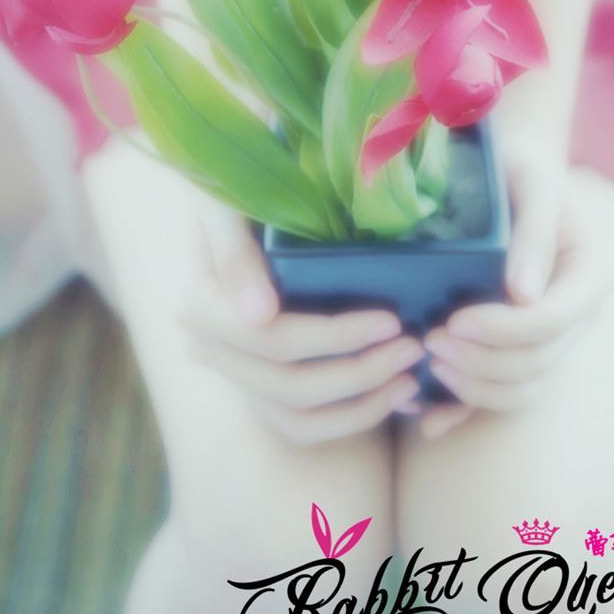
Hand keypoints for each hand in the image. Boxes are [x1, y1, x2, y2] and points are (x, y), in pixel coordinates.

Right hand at [176, 207, 423, 444]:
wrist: (233, 196)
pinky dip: (347, 419)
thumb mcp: (227, 202)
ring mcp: (233, 374)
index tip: (391, 319)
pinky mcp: (257, 387)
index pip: (270, 340)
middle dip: (360, 373)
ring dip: (360, 406)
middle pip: (288, 386)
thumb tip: (259, 313)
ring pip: (297, 418)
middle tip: (414, 347)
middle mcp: (208, 349)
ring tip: (409, 379)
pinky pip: (300, 425)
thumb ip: (234, 249)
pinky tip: (389, 397)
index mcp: (199, 305)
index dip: (335, 338)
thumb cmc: (237, 187)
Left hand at [418, 153, 613, 439]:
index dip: (506, 330)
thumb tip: (524, 294)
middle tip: (432, 341)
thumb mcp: (532, 184)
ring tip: (430, 362)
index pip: (553, 321)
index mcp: (589, 277)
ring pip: (522, 387)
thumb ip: (534, 234)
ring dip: (475, 387)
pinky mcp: (518, 348)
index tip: (457, 319)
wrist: (512, 173)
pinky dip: (466, 412)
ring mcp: (549, 337)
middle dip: (483, 361)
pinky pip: (500, 393)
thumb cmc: (521, 170)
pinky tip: (429, 421)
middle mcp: (577, 315)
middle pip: (537, 363)